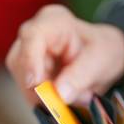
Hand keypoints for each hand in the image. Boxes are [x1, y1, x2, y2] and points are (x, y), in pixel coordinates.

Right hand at [6, 5, 123, 103]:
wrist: (102, 58)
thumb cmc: (103, 51)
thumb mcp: (100, 61)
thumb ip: (81, 76)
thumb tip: (60, 94)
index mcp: (53, 22)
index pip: (32, 36)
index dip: (30, 60)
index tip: (35, 83)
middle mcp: (34, 36)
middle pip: (21, 62)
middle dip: (41, 87)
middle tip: (64, 101)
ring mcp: (27, 55)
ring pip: (22, 82)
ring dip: (46, 97)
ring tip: (73, 96)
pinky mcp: (27, 74)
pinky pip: (29, 93)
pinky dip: (46, 101)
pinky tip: (63, 98)